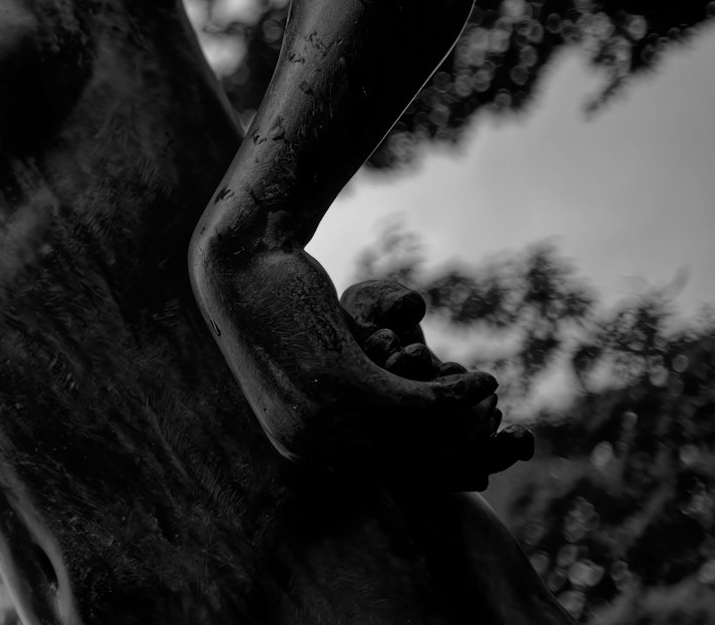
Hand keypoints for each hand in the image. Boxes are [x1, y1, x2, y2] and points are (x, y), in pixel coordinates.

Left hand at [191, 242, 528, 492]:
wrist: (241, 266)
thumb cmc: (278, 310)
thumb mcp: (312, 362)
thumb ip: (345, 396)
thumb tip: (386, 406)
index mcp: (301, 449)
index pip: (385, 477)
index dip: (439, 474)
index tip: (481, 468)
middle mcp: (311, 445)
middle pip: (409, 467)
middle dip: (464, 453)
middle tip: (501, 429)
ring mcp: (324, 417)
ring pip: (419, 439)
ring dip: (469, 422)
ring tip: (494, 396)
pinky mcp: (343, 382)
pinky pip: (420, 404)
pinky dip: (460, 395)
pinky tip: (485, 378)